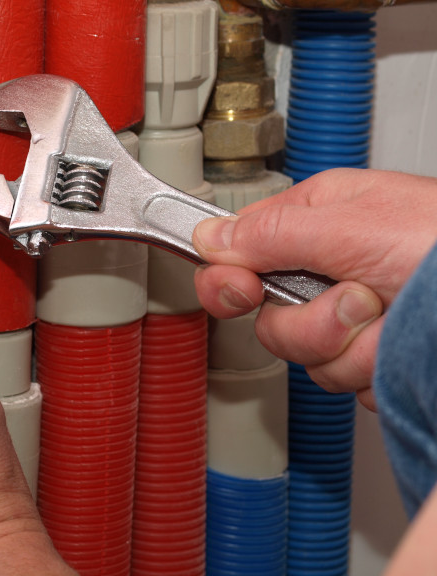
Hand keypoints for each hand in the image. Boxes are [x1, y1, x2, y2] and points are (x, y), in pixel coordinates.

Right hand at [192, 169, 436, 409]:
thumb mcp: (355, 225)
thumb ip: (271, 232)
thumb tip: (208, 236)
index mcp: (319, 219)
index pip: (239, 249)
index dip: (228, 275)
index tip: (237, 289)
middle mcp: (329, 267)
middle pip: (266, 313)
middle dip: (309, 319)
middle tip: (353, 301)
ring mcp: (349, 316)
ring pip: (301, 352)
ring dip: (347, 344)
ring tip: (390, 319)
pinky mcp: (369, 357)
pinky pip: (338, 378)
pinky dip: (370, 368)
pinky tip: (399, 348)